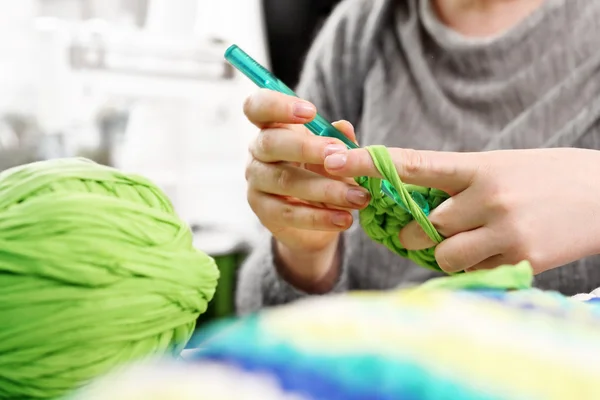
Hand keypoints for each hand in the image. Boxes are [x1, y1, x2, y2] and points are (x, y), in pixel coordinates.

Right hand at [243, 89, 369, 288]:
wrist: (318, 219)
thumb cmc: (325, 174)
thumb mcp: (336, 154)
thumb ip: (340, 141)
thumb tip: (343, 127)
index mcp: (272, 128)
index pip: (257, 107)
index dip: (278, 105)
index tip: (311, 112)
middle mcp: (258, 152)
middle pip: (270, 143)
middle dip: (307, 147)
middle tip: (340, 153)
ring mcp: (256, 182)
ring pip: (284, 180)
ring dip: (324, 188)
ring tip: (358, 197)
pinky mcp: (263, 211)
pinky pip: (289, 213)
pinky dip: (320, 217)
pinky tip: (345, 218)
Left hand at [324, 147, 599, 273]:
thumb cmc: (547, 176)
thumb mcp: (500, 165)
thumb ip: (458, 182)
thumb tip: (418, 202)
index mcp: (478, 166)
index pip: (412, 164)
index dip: (368, 163)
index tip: (333, 159)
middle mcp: (487, 197)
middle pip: (423, 225)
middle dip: (414, 232)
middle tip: (418, 230)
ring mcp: (504, 231)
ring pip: (443, 254)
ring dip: (443, 253)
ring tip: (467, 242)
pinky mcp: (520, 260)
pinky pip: (472, 272)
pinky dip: (472, 266)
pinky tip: (493, 251)